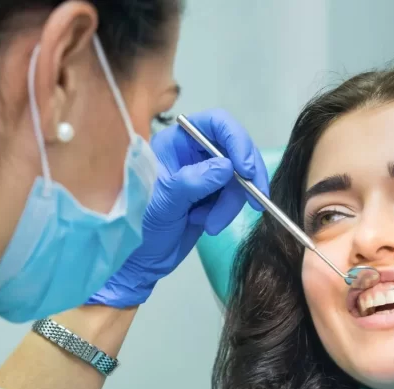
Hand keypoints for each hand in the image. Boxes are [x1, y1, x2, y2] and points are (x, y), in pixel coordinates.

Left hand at [86, 109, 268, 307]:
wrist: (140, 258)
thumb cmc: (140, 224)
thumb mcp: (163, 202)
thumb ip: (193, 182)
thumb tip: (227, 167)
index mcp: (176, 142)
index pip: (215, 123)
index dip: (237, 140)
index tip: (246, 169)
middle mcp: (193, 152)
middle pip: (235, 149)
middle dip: (244, 178)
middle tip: (253, 201)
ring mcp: (205, 174)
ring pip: (238, 177)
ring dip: (231, 203)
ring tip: (210, 224)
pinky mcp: (213, 195)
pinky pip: (234, 196)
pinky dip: (226, 212)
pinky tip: (206, 224)